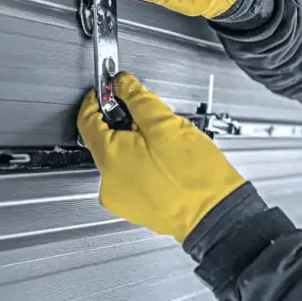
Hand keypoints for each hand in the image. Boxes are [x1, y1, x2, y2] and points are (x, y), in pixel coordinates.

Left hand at [77, 72, 245, 241]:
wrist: (214, 216)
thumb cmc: (195, 177)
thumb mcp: (168, 126)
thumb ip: (139, 99)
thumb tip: (122, 84)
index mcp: (112, 158)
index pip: (86, 120)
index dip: (97, 99)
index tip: (108, 90)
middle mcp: (108, 181)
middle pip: (104, 140)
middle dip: (124, 123)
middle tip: (151, 119)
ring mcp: (120, 198)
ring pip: (120, 159)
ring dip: (135, 146)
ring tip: (166, 147)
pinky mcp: (134, 207)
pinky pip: (130, 177)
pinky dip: (142, 165)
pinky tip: (166, 165)